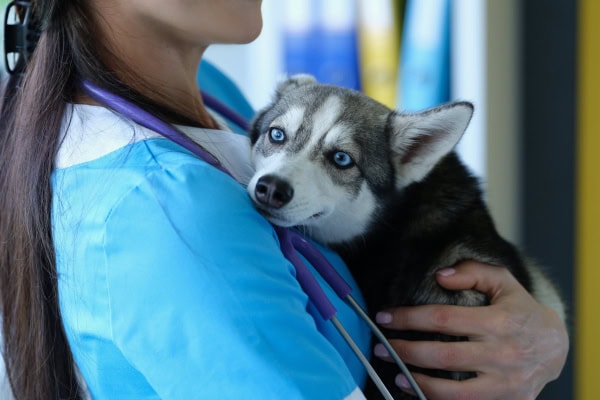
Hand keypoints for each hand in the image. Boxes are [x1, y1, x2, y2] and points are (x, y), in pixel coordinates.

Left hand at [374, 261, 568, 399]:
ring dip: (418, 383)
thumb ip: (472, 272)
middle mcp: (503, 353)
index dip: (410, 318)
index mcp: (500, 321)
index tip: (385, 317)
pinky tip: (419, 391)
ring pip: (454, 391)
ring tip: (395, 373)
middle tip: (380, 347)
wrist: (555, 347)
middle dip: (406, 351)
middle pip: (444, 356)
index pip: (444, 319)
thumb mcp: (503, 281)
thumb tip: (439, 276)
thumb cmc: (520, 310)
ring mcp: (505, 383)